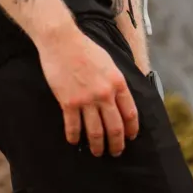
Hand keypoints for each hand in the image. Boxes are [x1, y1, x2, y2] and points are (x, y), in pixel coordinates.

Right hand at [37, 26, 138, 156]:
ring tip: (98, 152)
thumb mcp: (109, 62)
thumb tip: (121, 99)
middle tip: (116, 151)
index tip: (130, 137)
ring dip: (98, 146)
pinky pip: (73, 127)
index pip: (130, 114)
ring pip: (96, 132)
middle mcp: (104, 94)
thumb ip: (116, 81)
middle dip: (117, 144)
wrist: (61, 39)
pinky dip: (74, 137)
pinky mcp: (68, 102)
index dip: (131, 129)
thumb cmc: (84, 47)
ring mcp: (86, 100)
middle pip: (115, 128)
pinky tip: (74, 141)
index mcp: (117, 82)